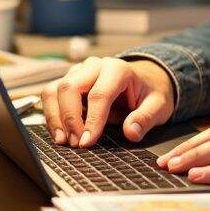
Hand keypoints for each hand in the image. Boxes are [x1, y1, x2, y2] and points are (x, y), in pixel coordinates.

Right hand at [40, 57, 175, 146]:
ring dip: (55, 117)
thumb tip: (131, 132)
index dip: (91, 120)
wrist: (144, 80)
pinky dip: (51, 114)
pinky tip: (59, 133)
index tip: (87, 142)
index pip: (99, 94)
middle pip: (69, 87)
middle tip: (76, 143)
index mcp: (118, 70)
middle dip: (69, 118)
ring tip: (63, 141)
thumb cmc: (149, 93)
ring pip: (54, 89)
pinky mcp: (69, 81)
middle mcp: (94, 66)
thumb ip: (145, 118)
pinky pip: (51, 95)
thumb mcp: (158, 106)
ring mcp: (79, 72)